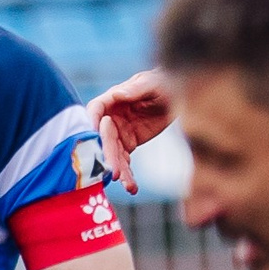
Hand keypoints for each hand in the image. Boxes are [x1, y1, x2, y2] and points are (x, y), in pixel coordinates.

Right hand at [86, 70, 175, 194]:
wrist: (177, 94)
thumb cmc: (162, 82)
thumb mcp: (152, 83)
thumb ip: (136, 89)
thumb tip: (117, 95)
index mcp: (112, 100)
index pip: (96, 111)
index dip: (91, 125)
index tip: (91, 140)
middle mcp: (111, 118)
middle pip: (104, 139)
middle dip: (107, 156)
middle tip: (112, 172)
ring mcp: (119, 133)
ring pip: (114, 154)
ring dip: (118, 170)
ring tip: (127, 184)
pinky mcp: (129, 144)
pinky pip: (125, 162)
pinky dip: (128, 175)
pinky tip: (132, 188)